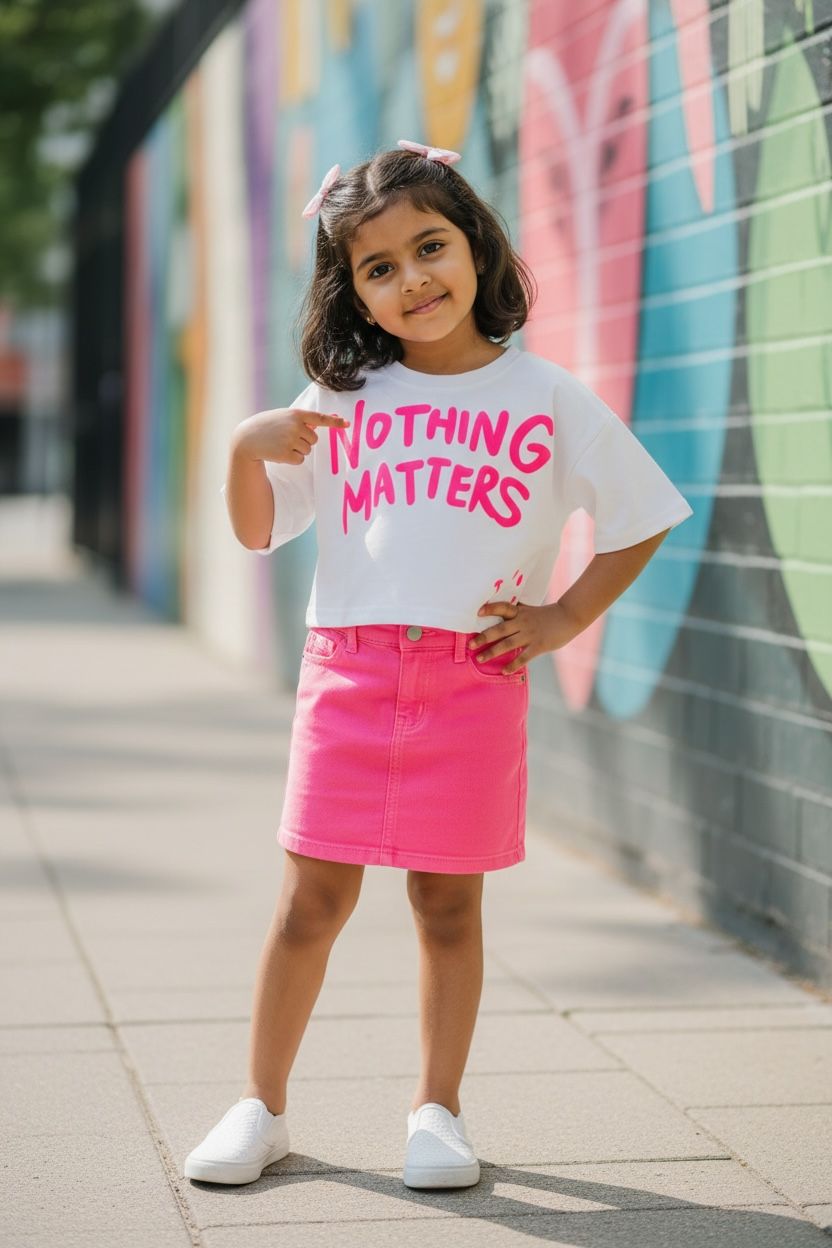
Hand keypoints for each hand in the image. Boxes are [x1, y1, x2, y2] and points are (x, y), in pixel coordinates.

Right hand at [233, 408, 349, 465]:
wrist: (247, 438)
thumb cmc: (268, 425)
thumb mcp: (284, 417)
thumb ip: (302, 420)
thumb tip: (324, 421)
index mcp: (296, 414)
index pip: (319, 418)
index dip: (334, 422)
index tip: (347, 424)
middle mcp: (295, 426)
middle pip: (314, 440)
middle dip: (304, 441)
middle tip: (286, 438)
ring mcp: (291, 440)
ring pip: (307, 450)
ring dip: (297, 450)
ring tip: (281, 444)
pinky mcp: (286, 454)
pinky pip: (300, 460)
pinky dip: (292, 459)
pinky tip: (280, 453)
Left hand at [468, 600, 584, 674]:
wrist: (568, 617)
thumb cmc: (546, 614)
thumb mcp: (529, 609)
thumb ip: (516, 611)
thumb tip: (499, 609)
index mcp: (520, 612)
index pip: (503, 608)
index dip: (491, 609)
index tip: (478, 612)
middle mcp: (523, 622)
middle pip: (500, 630)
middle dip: (484, 637)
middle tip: (470, 645)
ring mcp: (530, 635)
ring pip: (508, 644)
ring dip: (492, 652)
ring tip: (480, 659)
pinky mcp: (539, 646)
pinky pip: (523, 657)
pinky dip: (513, 665)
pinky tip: (504, 671)